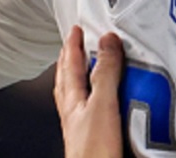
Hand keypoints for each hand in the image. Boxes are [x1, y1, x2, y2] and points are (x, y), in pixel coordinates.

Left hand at [54, 26, 123, 157]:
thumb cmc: (92, 151)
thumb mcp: (101, 104)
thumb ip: (105, 73)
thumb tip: (106, 42)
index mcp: (72, 99)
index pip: (70, 64)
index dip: (73, 45)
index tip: (76, 29)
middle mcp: (74, 112)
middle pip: (68, 80)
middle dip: (71, 61)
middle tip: (74, 45)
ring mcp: (82, 126)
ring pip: (78, 96)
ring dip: (82, 80)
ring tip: (88, 70)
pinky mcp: (95, 139)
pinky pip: (93, 112)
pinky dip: (97, 101)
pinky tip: (105, 106)